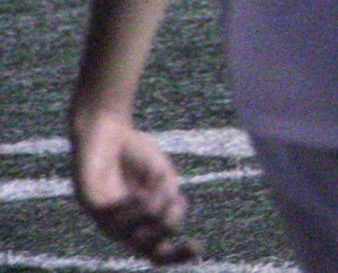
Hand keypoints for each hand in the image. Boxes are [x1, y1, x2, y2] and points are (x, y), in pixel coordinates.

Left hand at [70, 114, 199, 264]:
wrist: (109, 130)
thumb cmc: (137, 156)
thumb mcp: (164, 179)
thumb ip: (168, 201)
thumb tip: (160, 221)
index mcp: (143, 225)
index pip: (159, 252)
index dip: (179, 255)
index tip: (198, 246)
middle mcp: (123, 228)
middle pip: (152, 248)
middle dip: (169, 224)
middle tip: (172, 196)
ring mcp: (105, 220)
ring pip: (134, 236)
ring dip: (152, 211)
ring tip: (155, 188)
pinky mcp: (90, 205)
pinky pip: (114, 218)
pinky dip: (132, 207)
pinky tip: (138, 193)